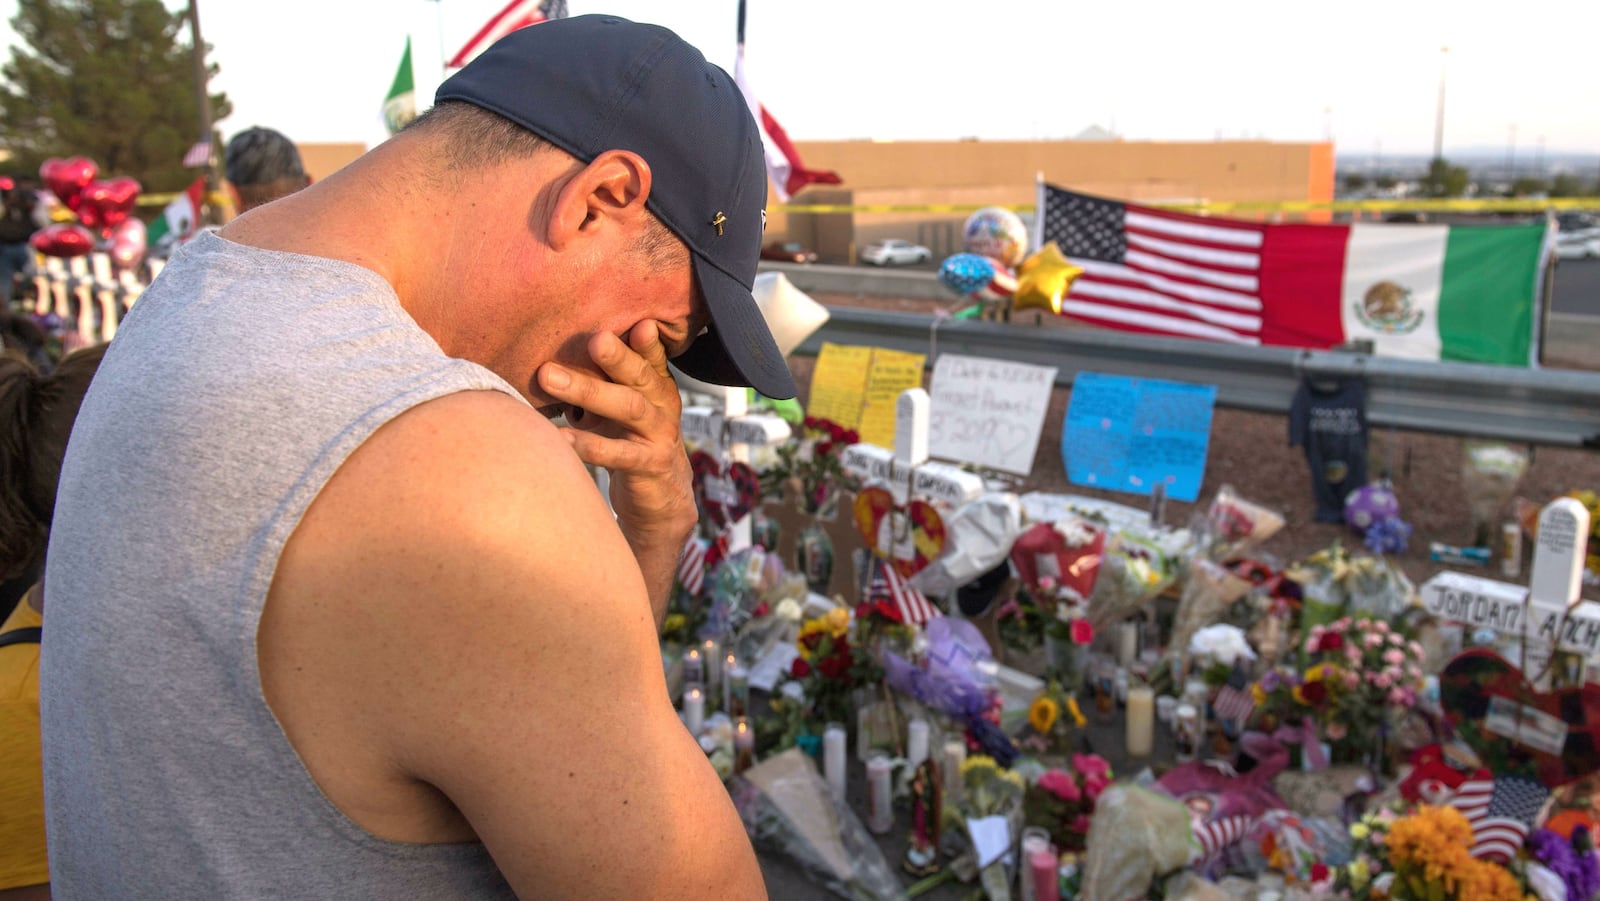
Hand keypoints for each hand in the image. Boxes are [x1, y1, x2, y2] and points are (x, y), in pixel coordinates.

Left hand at [535, 322, 696, 543]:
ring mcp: (659, 436)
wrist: (661, 501)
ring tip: (549, 377)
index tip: (637, 321)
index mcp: (656, 386)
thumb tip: (552, 352)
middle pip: (640, 376)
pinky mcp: (649, 467)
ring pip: (628, 408)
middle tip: (593, 339)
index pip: (651, 357)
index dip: (646, 340)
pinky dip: (588, 445)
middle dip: (616, 357)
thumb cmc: (630, 443)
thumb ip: (601, 381)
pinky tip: (559, 439)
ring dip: (589, 391)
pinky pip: (618, 455)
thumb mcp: (620, 409)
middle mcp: (662, 406)